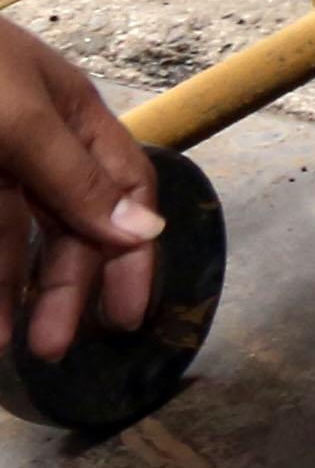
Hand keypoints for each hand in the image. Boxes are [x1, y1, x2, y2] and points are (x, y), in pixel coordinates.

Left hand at [0, 17, 161, 362]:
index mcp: (73, 120)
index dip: (133, 252)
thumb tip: (148, 233)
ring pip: (10, 243)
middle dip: (64, 288)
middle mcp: (36, 150)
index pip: (125, 191)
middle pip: (67, 228)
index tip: (126, 317)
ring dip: (8, 295)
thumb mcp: (22, 119)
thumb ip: (76, 179)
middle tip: (48, 349)